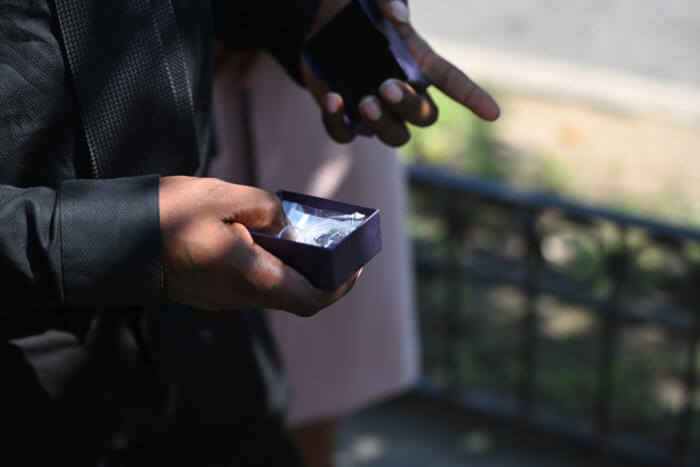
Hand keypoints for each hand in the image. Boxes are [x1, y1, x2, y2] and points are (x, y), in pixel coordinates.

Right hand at [159, 176, 358, 315]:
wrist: (112, 238)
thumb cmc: (165, 215)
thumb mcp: (222, 196)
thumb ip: (264, 207)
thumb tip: (286, 222)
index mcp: (251, 277)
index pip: (312, 298)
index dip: (341, 285)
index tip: (355, 264)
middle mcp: (240, 297)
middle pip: (295, 295)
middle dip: (319, 271)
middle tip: (330, 242)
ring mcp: (222, 298)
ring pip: (273, 289)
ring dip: (292, 266)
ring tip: (295, 232)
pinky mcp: (208, 292)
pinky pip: (250, 283)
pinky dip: (267, 265)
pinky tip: (260, 235)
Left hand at [302, 0, 499, 146]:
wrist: (318, 29)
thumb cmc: (356, 12)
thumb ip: (388, 0)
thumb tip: (398, 14)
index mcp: (419, 64)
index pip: (453, 83)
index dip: (473, 98)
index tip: (493, 113)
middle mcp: (403, 93)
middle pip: (423, 115)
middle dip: (408, 105)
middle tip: (386, 86)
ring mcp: (377, 111)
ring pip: (395, 136)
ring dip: (383, 124)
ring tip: (366, 101)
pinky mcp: (345, 119)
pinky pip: (346, 134)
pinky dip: (337, 122)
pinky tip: (333, 99)